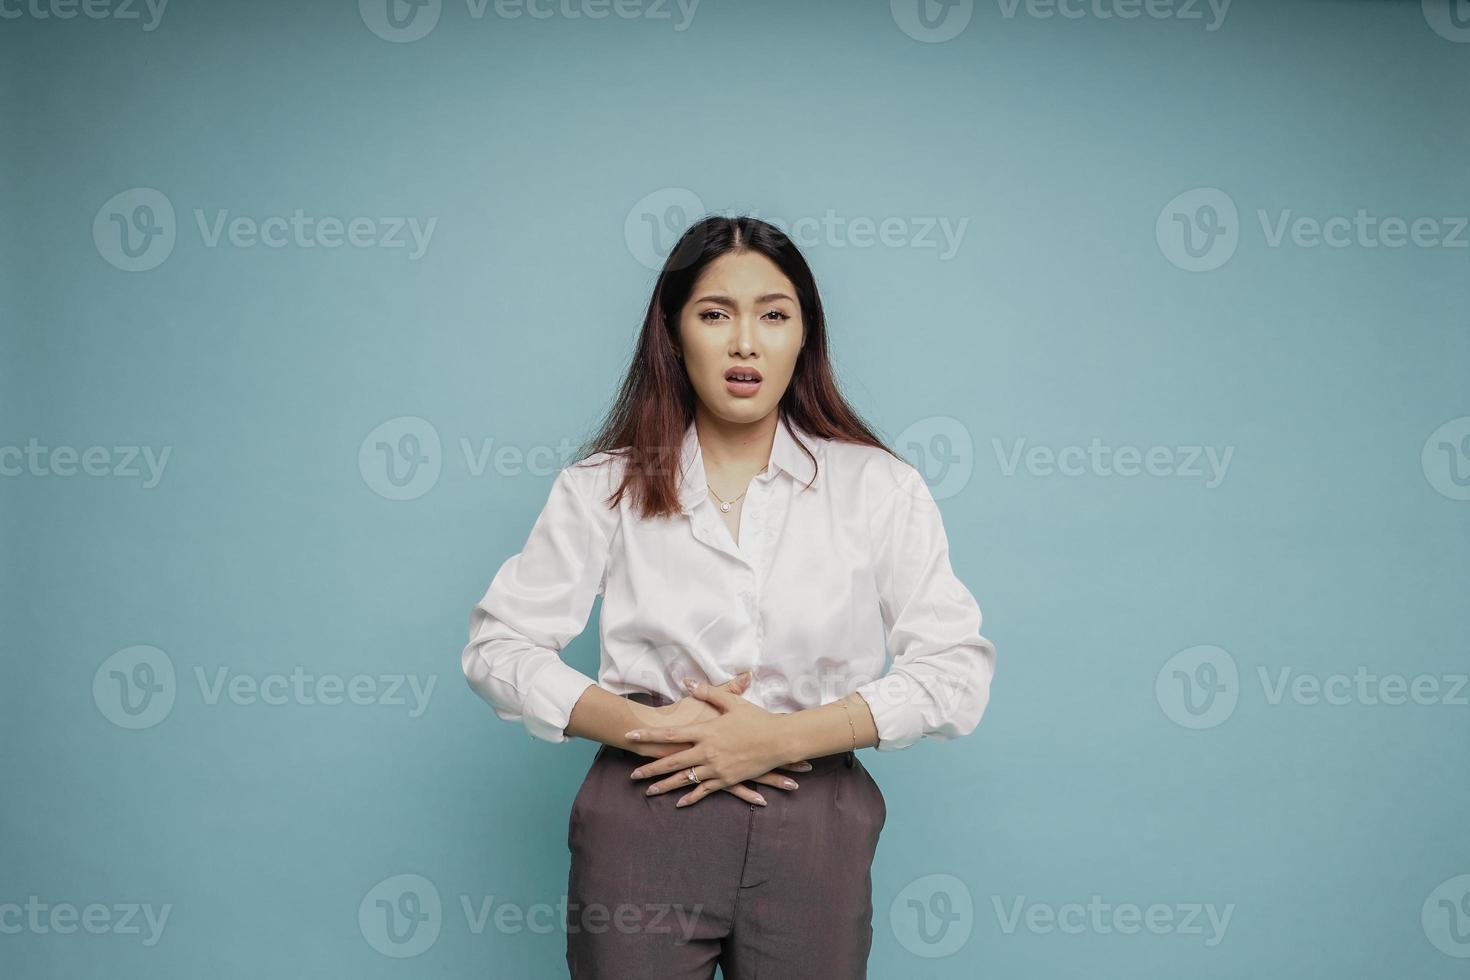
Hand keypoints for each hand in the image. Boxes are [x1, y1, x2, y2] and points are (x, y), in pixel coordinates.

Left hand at [625, 678, 795, 807]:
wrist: (780, 741)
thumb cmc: (757, 719)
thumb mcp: (732, 703)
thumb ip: (708, 692)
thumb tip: (687, 681)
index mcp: (706, 731)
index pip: (670, 734)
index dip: (649, 735)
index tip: (631, 736)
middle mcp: (707, 752)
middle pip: (672, 762)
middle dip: (650, 770)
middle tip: (632, 776)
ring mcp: (716, 769)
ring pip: (685, 780)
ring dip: (665, 786)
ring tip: (648, 791)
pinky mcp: (727, 780)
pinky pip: (704, 791)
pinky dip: (691, 797)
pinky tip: (679, 803)